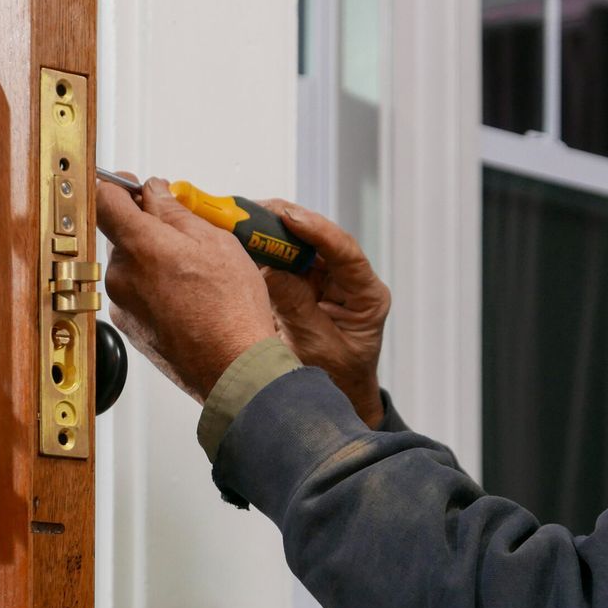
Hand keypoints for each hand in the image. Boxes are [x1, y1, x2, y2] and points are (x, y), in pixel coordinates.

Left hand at [97, 175, 275, 402]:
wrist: (233, 367)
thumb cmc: (231, 310)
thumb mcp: (215, 242)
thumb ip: (177, 211)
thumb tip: (156, 193)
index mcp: (140, 245)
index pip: (104, 198)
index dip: (118, 186)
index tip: (132, 185)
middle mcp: (122, 275)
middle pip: (122, 235)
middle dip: (150, 229)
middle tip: (187, 237)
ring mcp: (122, 304)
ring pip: (132, 266)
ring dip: (155, 262)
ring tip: (195, 277)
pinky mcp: (130, 327)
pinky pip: (137, 295)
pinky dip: (156, 291)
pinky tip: (187, 300)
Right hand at [255, 199, 389, 427]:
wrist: (334, 398)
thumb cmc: (336, 379)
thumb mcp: (317, 346)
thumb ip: (297, 307)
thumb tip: (269, 269)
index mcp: (366, 296)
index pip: (346, 252)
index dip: (318, 230)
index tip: (290, 216)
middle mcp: (348, 282)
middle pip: (320, 240)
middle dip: (287, 222)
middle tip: (254, 209)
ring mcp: (325, 281)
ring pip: (299, 246)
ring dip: (271, 232)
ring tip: (242, 219)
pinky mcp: (303, 285)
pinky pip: (283, 262)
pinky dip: (263, 251)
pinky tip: (241, 240)